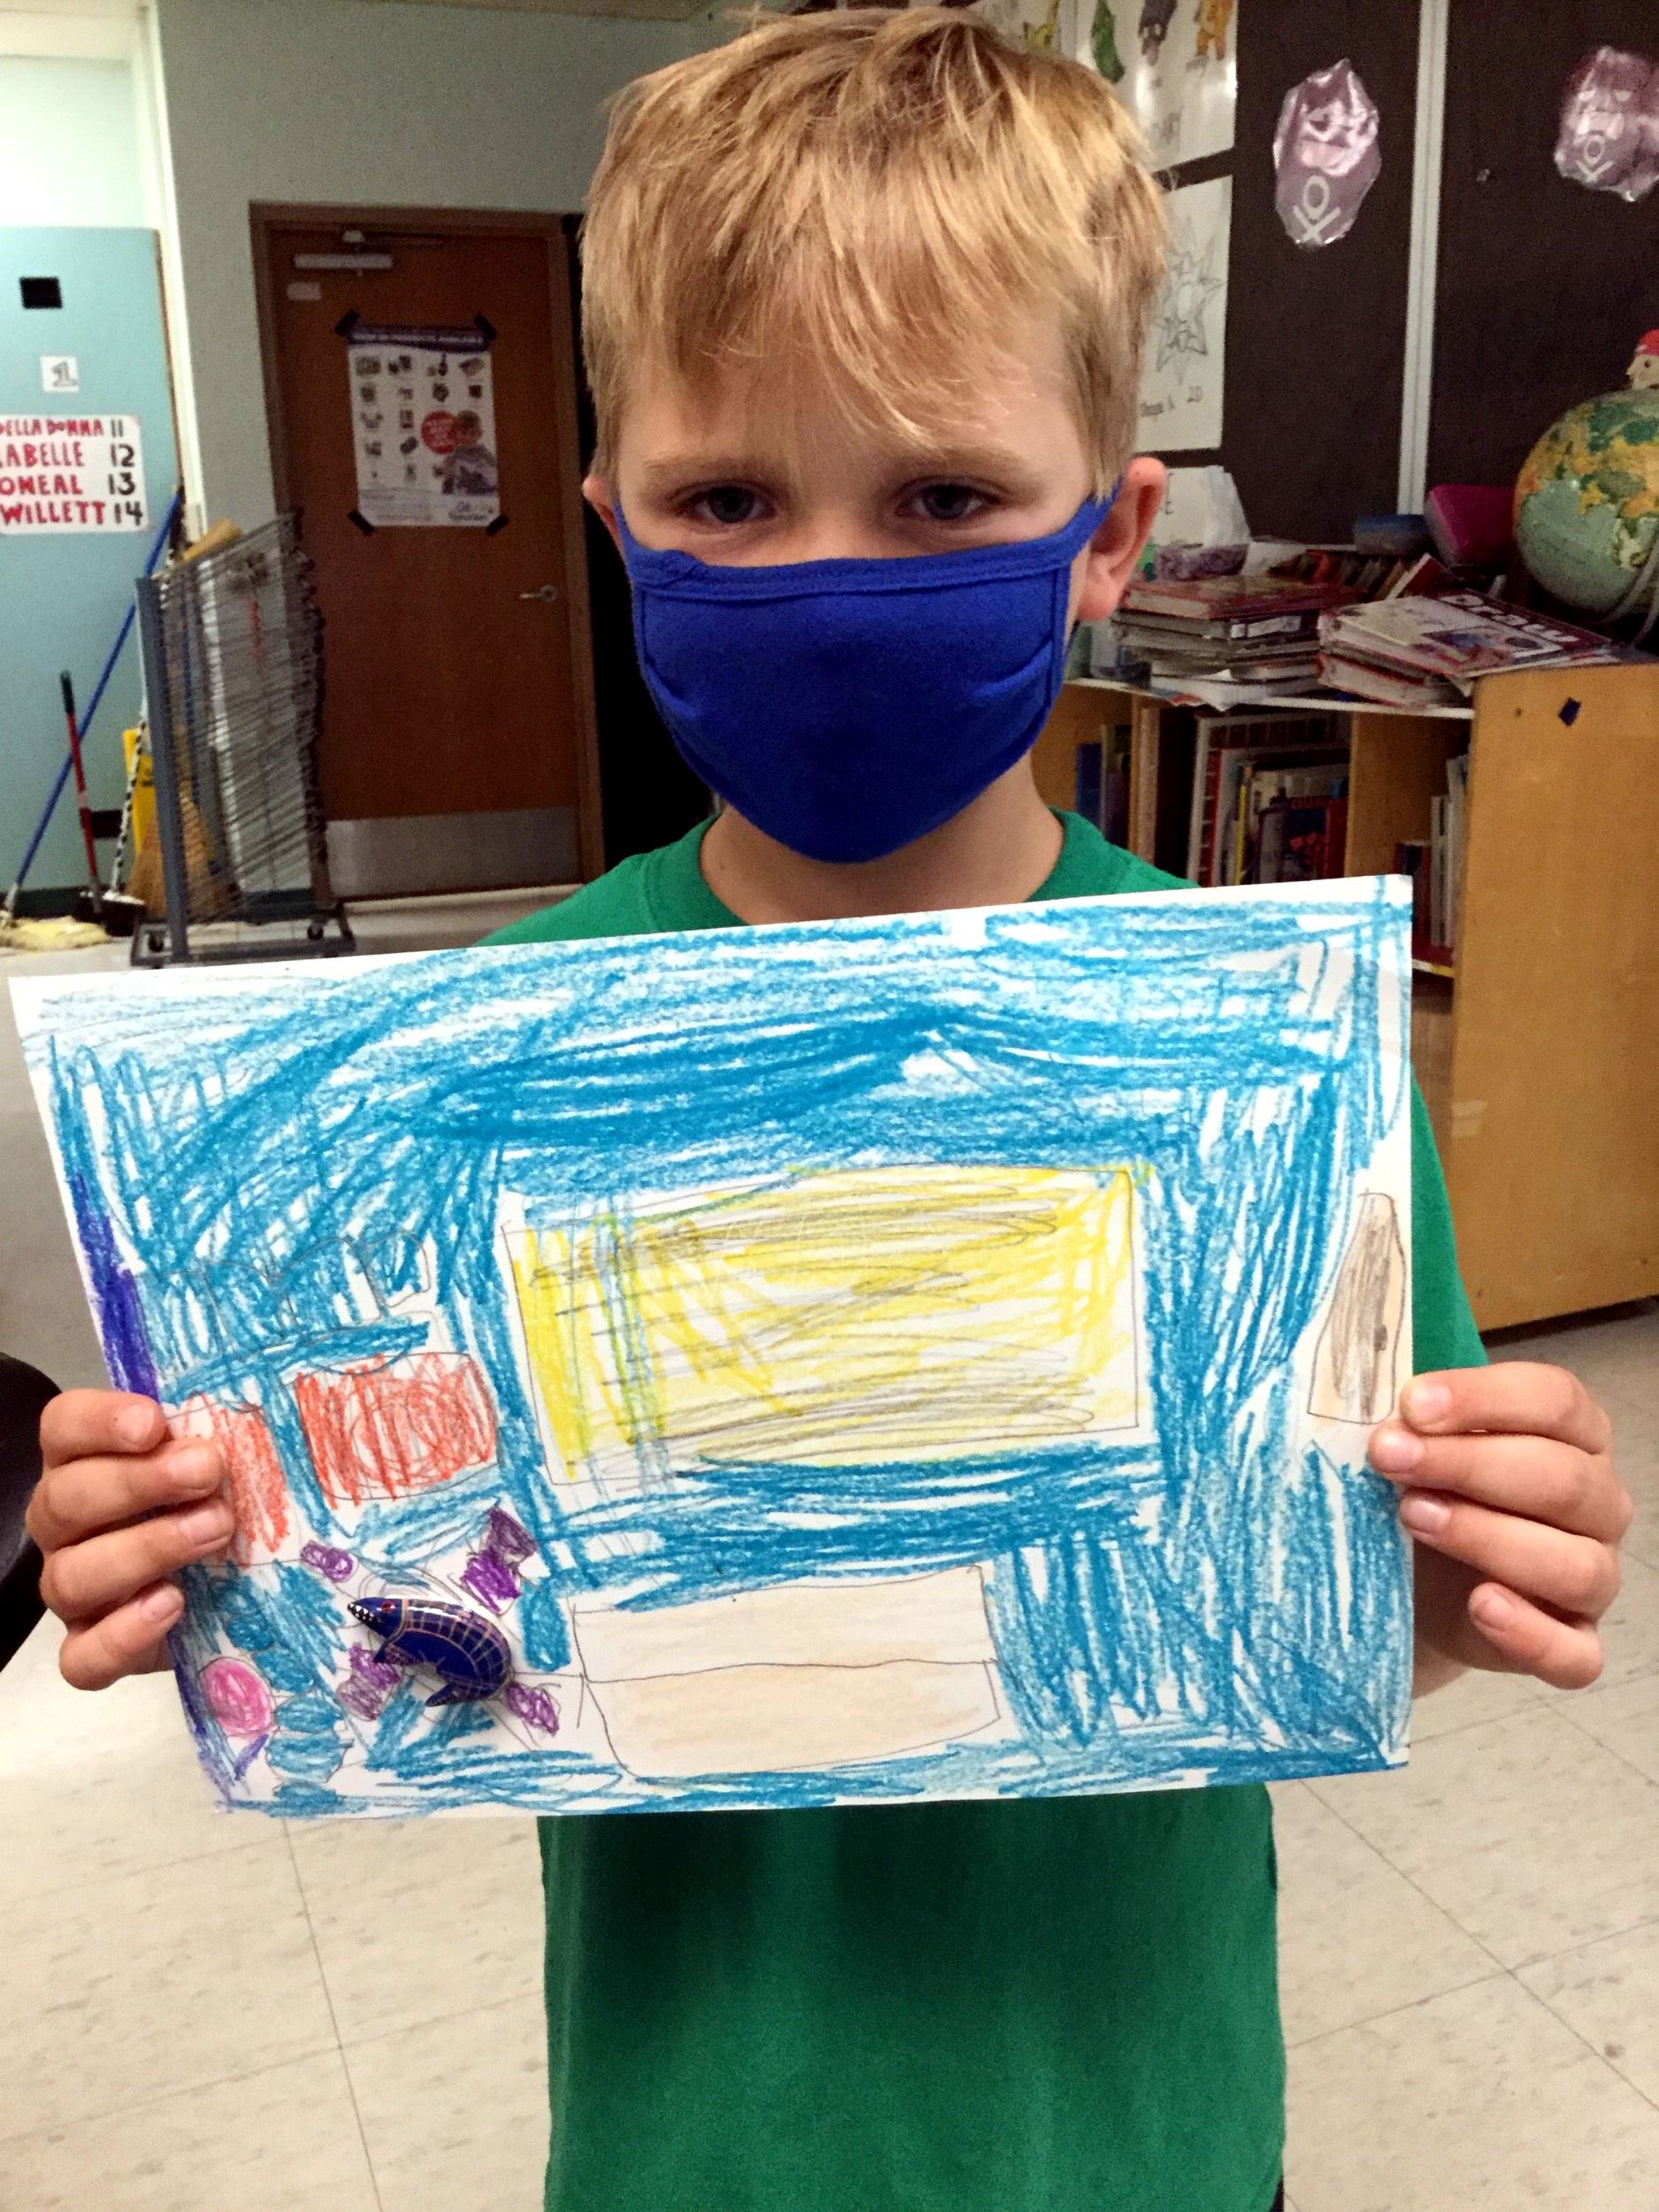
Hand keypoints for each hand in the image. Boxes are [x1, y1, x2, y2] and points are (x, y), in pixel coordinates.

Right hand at [26, 1391, 231, 1690]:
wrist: (242, 1587)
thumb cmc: (230, 1498)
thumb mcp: (240, 1453)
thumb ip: (243, 1422)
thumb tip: (320, 1384)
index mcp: (89, 1461)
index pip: (62, 1427)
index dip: (98, 1421)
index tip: (154, 1422)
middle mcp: (70, 1524)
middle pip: (64, 1499)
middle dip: (136, 1482)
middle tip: (207, 1471)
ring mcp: (77, 1589)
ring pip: (70, 1576)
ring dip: (144, 1550)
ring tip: (213, 1531)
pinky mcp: (95, 1648)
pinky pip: (82, 1657)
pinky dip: (121, 1634)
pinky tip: (173, 1605)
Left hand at [1369, 1365, 1631, 1692]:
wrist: (1415, 1578)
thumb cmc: (1428, 1487)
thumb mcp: (1420, 1444)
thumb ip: (1417, 1424)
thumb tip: (1388, 1412)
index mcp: (1573, 1433)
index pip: (1555, 1400)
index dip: (1484, 1399)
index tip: (1411, 1405)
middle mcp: (1597, 1502)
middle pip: (1562, 1477)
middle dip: (1467, 1463)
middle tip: (1389, 1456)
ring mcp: (1594, 1577)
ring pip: (1575, 1564)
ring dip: (1487, 1537)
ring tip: (1412, 1516)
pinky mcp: (1574, 1645)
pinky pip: (1576, 1654)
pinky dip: (1530, 1632)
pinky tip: (1480, 1604)